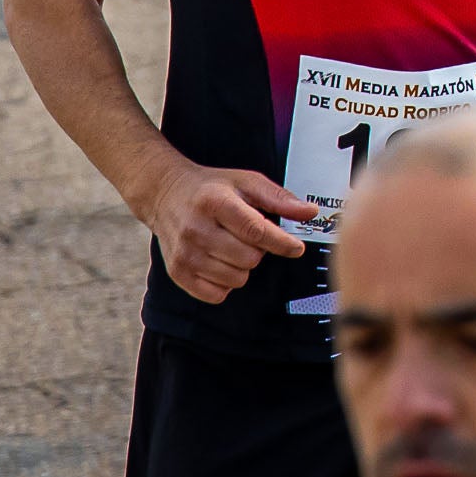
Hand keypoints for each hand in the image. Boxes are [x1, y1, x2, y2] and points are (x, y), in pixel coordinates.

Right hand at [137, 161, 312, 303]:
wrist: (166, 195)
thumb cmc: (210, 189)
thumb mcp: (247, 182)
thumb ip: (279, 198)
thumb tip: (309, 212)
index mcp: (215, 202)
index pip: (255, 231)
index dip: (281, 243)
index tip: (296, 247)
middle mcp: (196, 229)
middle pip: (248, 258)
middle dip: (259, 250)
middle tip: (250, 237)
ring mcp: (184, 253)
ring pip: (236, 278)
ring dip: (243, 266)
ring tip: (233, 247)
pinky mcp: (177, 272)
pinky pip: (216, 294)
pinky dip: (226, 282)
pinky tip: (221, 263)